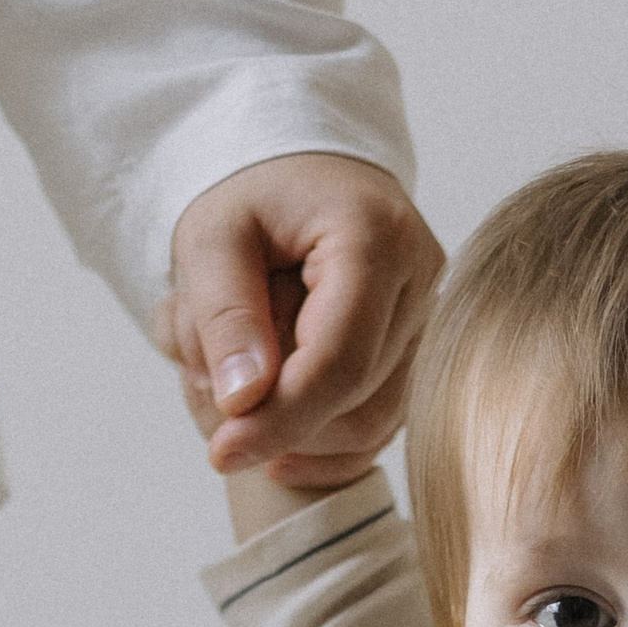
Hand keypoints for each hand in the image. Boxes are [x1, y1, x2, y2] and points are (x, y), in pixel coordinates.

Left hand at [159, 150, 443, 496]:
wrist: (299, 174)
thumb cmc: (254, 194)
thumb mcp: (212, 233)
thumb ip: (224, 313)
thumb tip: (244, 402)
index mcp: (377, 238)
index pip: (338, 360)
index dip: (281, 418)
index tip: (221, 452)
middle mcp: (420, 284)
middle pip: (351, 399)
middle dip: (273, 413)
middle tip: (201, 376)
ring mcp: (426, 325)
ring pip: (367, 425)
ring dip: (291, 430)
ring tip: (230, 380)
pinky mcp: (416, 357)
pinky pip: (376, 429)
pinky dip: (318, 445)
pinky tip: (273, 439)